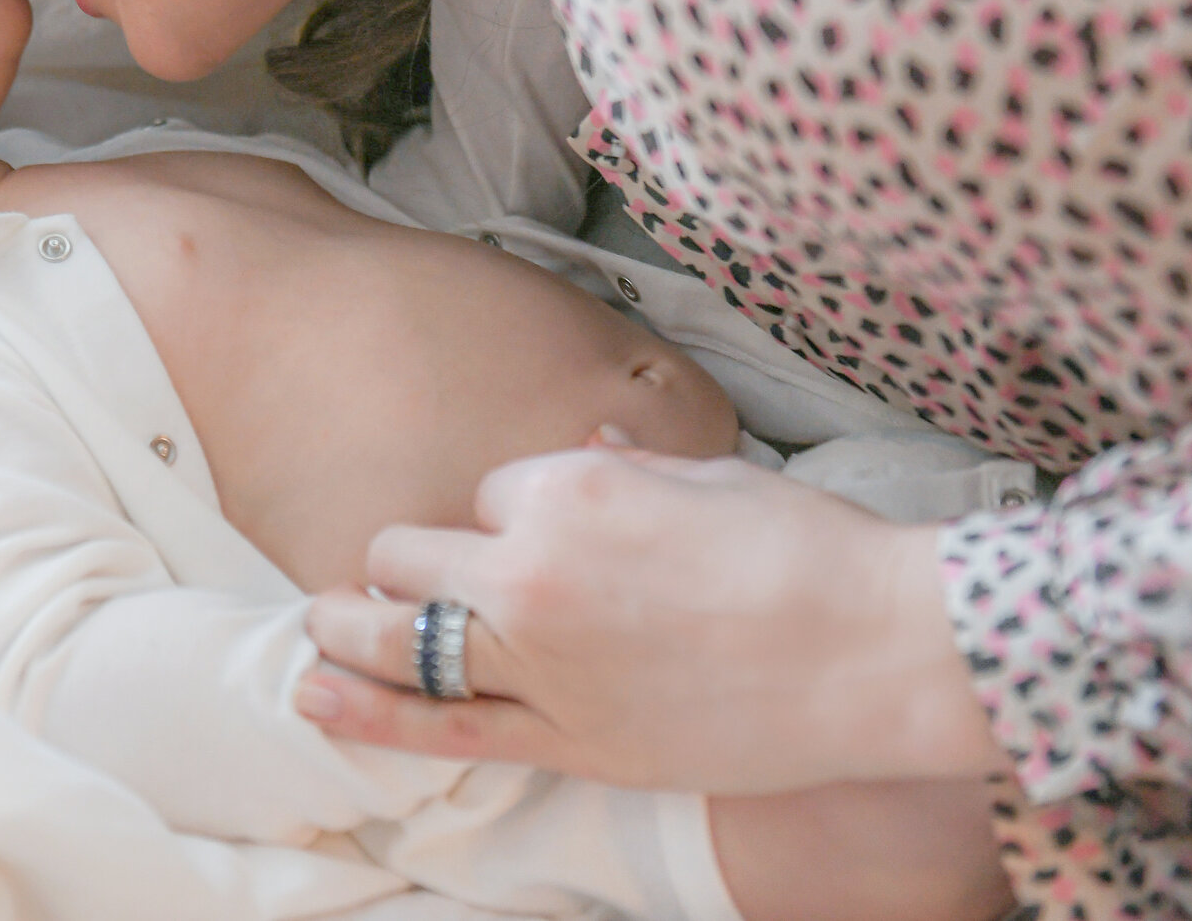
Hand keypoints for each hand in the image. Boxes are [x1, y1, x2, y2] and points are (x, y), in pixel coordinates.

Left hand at [295, 446, 1007, 794]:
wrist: (879, 651)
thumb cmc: (807, 550)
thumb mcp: (706, 475)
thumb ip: (625, 469)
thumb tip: (590, 454)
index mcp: (564, 488)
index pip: (486, 490)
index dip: (509, 511)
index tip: (545, 530)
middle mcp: (531, 570)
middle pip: (410, 553)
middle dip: (411, 560)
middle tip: (406, 574)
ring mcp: (541, 660)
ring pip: (399, 634)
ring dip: (350, 627)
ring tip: (320, 626)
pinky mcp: (567, 738)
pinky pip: (442, 725)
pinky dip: (369, 713)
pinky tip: (313, 694)